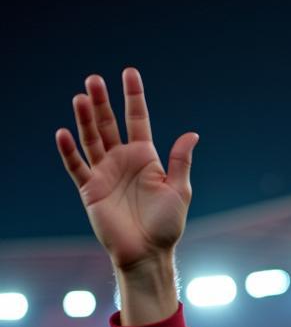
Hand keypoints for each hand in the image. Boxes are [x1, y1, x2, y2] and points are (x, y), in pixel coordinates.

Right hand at [56, 69, 196, 271]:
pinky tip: (64, 133)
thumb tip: (192, 134)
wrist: (148, 253)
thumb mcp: (179, 191)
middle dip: (102, 102)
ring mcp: (105, 173)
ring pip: (91, 139)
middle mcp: (123, 161)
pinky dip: (69, 151)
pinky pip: (76, 166)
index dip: (133, 97)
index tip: (130, 73)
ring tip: (81, 97)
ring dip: (84, 119)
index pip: (137, 120)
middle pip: (109, 124)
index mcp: (146, 158)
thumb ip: (180, 162)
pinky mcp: (90, 189)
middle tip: (95, 79)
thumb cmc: (167, 225)